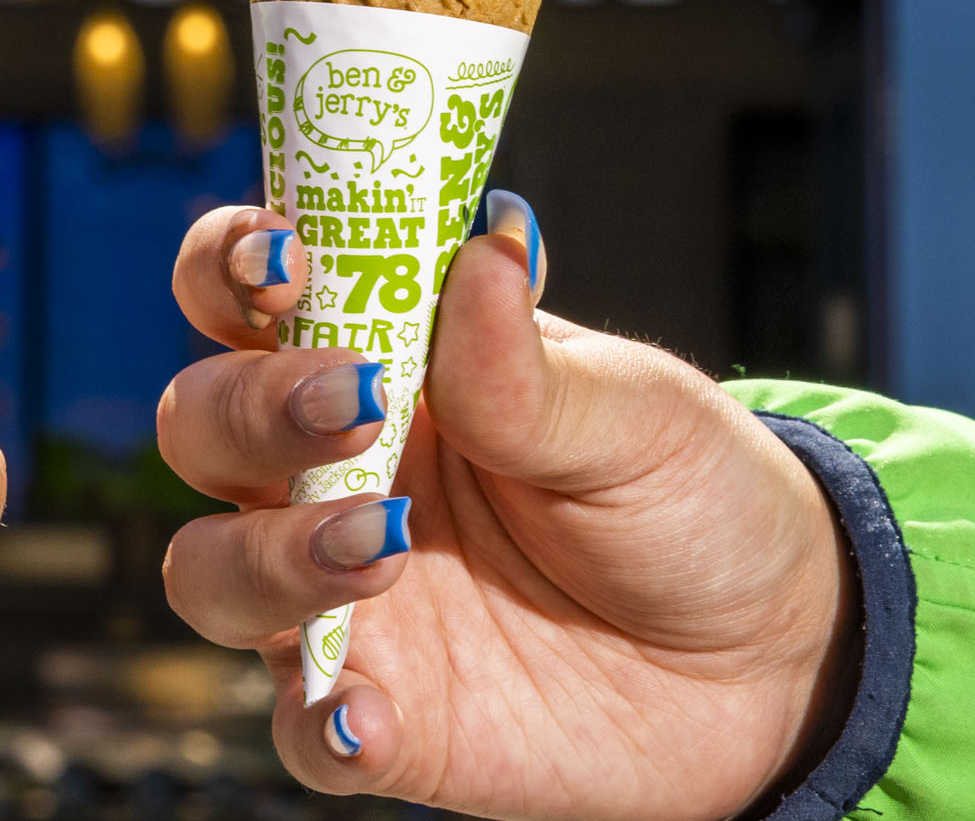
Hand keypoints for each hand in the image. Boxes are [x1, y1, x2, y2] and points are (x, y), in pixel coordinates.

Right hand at [156, 198, 856, 819]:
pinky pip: (300, 732)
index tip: (284, 262)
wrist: (774, 658)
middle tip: (357, 403)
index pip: (245, 292)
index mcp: (381, 362)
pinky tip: (368, 715)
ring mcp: (345, 599)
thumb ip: (530, 362)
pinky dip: (318, 723)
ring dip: (268, 554)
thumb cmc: (687, 497)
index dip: (230, 264)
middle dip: (251, 406)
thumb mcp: (634, 413)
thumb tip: (490, 242)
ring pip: (209, 571)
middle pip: (200, 422)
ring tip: (382, 545)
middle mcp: (334, 474)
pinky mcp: (385, 719)